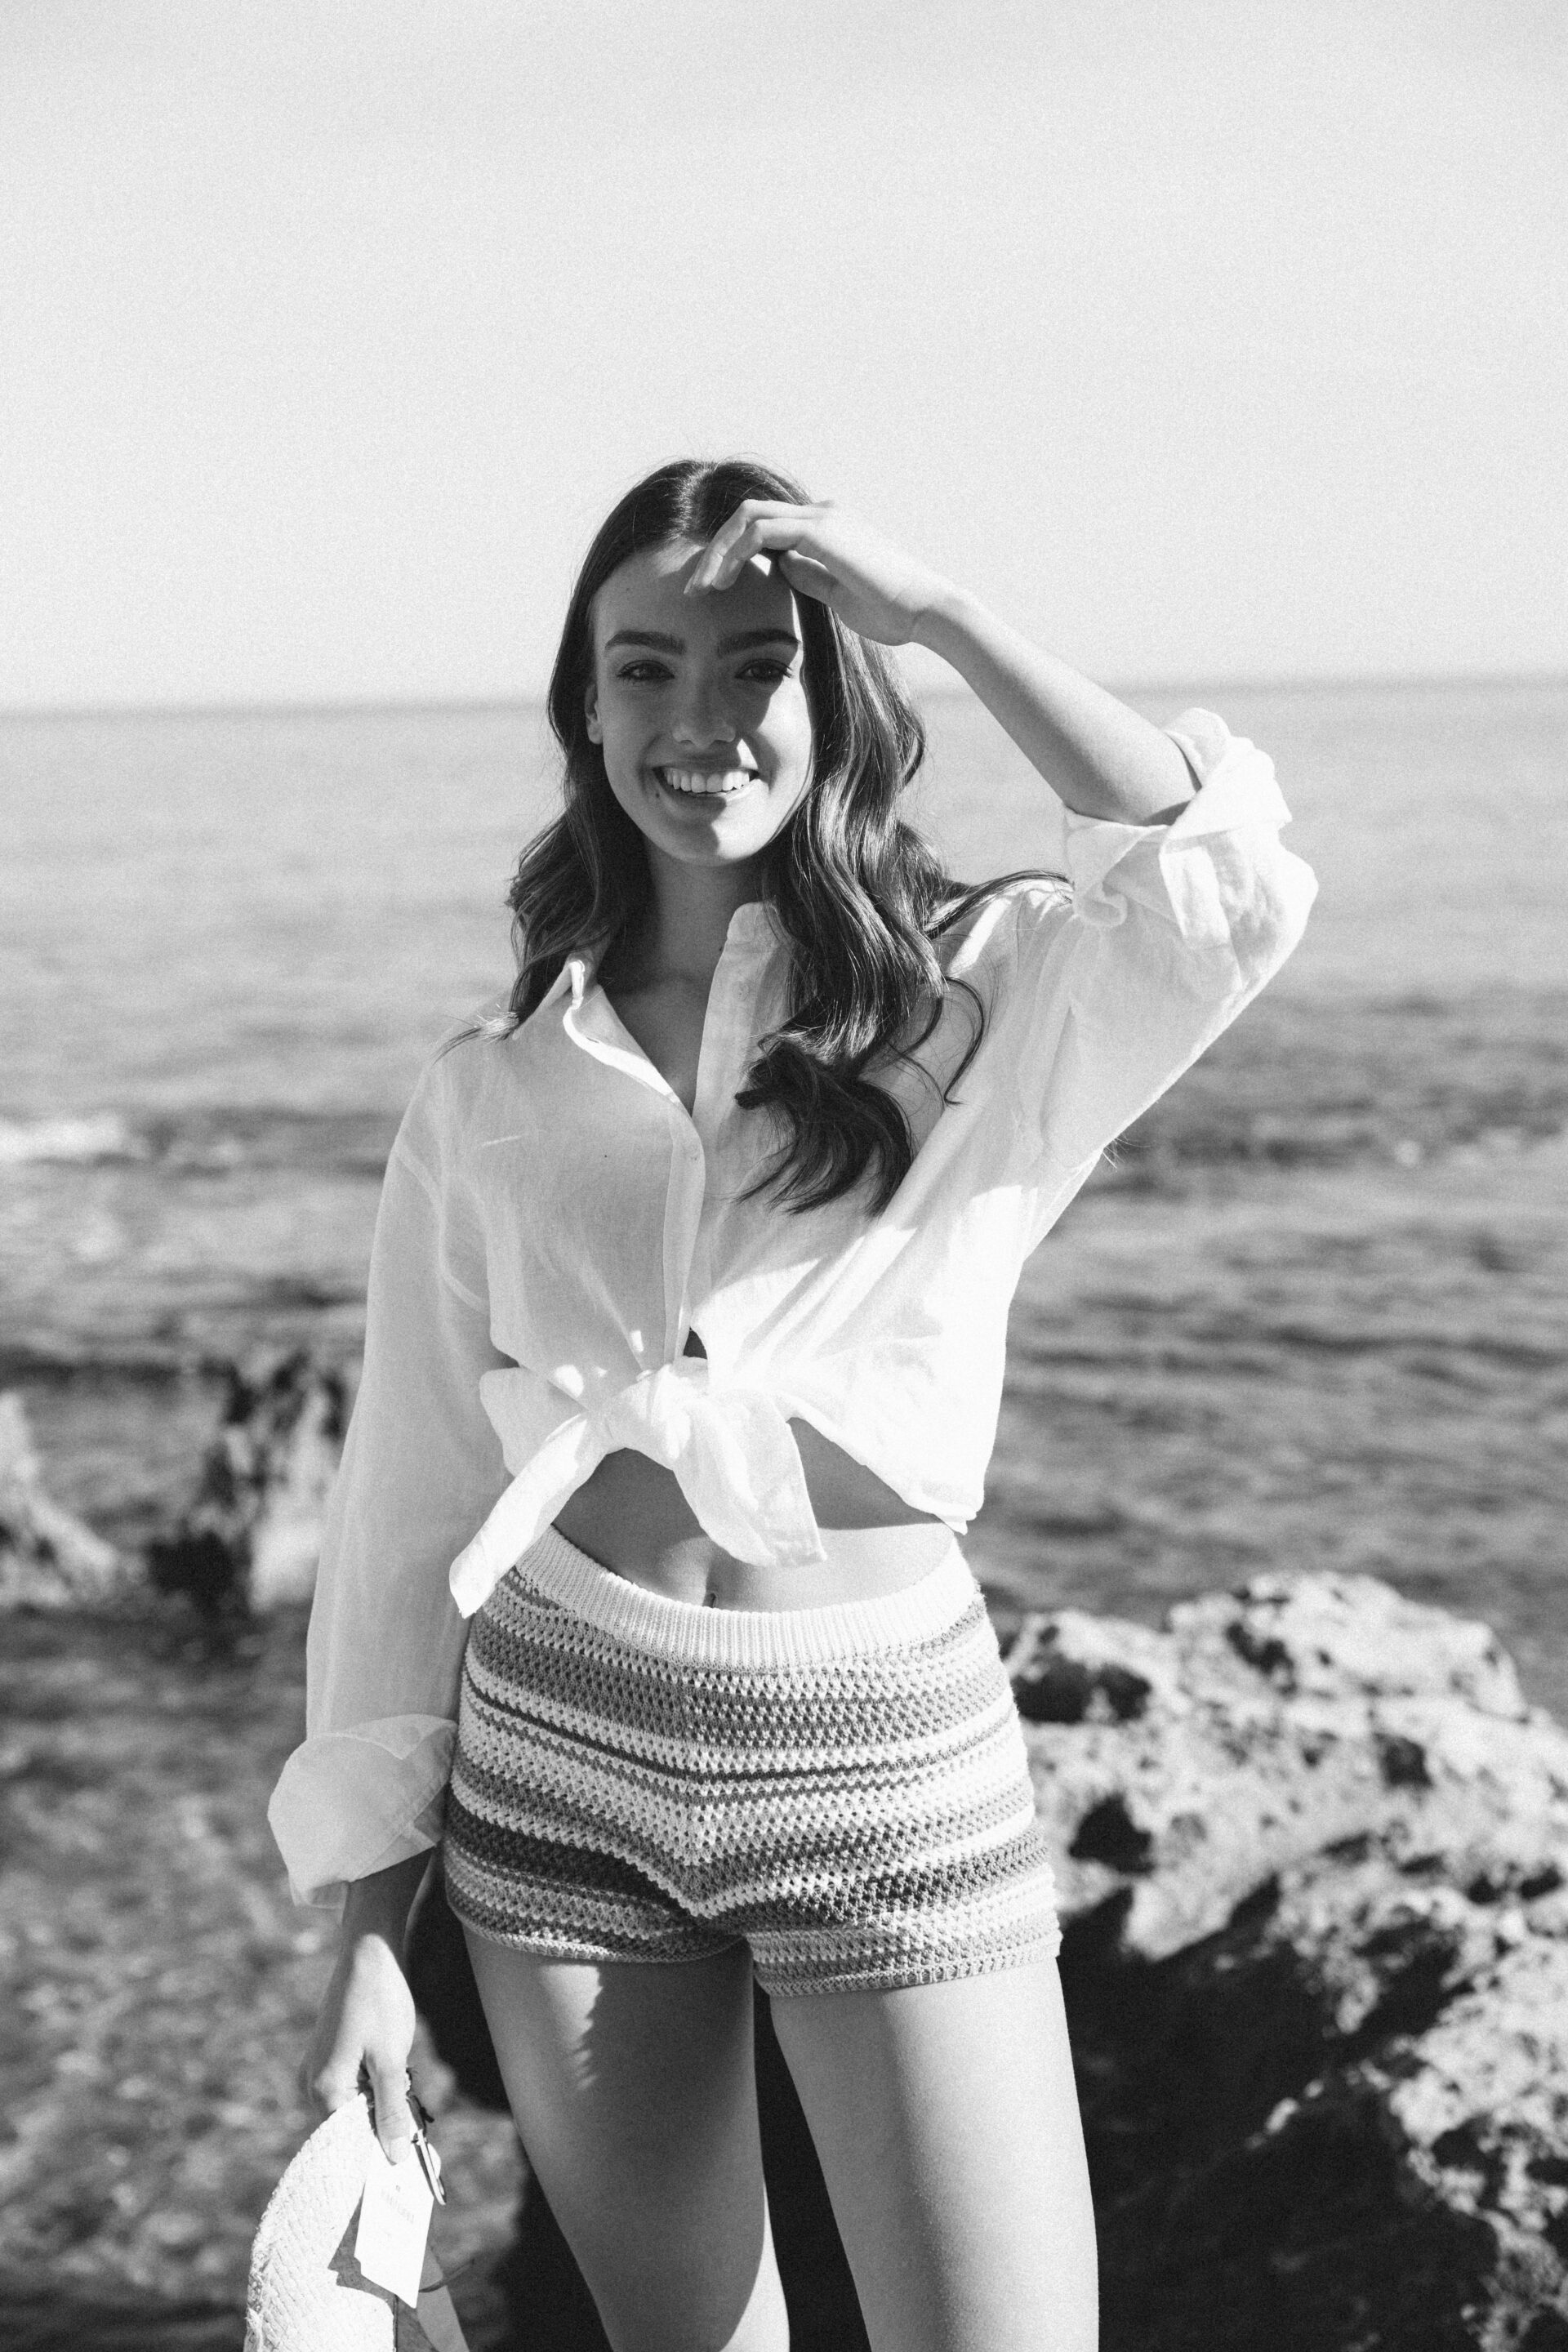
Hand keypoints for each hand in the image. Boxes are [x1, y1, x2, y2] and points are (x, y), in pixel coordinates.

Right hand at [300, 1930, 418, 2163]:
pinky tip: (400, 2088)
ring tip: (414, 2117)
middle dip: (382, 2136)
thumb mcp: (391, 2059)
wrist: (368, 1950)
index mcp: (324, 2091)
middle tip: (422, 2148)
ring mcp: (319, 2068)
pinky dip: (377, 2093)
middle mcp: (313, 2085)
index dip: (376, 2160)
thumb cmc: (379, 2001)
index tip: (406, 2176)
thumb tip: (395, 2158)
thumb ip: (392, 2110)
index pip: (347, 2146)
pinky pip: (354, 2088)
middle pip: (350, 2129)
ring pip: (355, 2108)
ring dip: (382, 2113)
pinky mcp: (331, 2055)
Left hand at [686, 500, 956, 648]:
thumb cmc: (892, 612)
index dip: (731, 553)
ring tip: (701, 588)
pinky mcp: (822, 531)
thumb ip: (810, 577)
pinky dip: (735, 553)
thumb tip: (781, 568)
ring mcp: (822, 517)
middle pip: (749, 514)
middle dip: (715, 549)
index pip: (765, 525)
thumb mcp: (839, 595)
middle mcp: (822, 513)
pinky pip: (761, 530)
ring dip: (718, 551)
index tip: (711, 590)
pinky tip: (723, 582)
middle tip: (694, 588)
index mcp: (828, 526)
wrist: (926, 611)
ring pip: (748, 516)